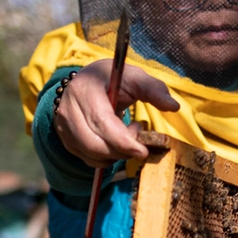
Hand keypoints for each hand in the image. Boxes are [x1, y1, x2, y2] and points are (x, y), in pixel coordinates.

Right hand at [54, 60, 178, 167]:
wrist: (88, 83)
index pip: (102, 122)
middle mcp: (69, 109)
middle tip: (139, 140)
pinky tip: (116, 142)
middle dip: (122, 151)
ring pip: (91, 155)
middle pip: (95, 144)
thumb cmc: (114, 80)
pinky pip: (88, 159)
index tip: (143, 150)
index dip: (123, 141)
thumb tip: (173, 107)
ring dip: (116, 155)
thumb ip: (153, 89)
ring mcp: (64, 126)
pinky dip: (107, 158)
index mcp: (86, 90)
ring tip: (127, 135)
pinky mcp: (66, 140)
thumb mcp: (133, 77)